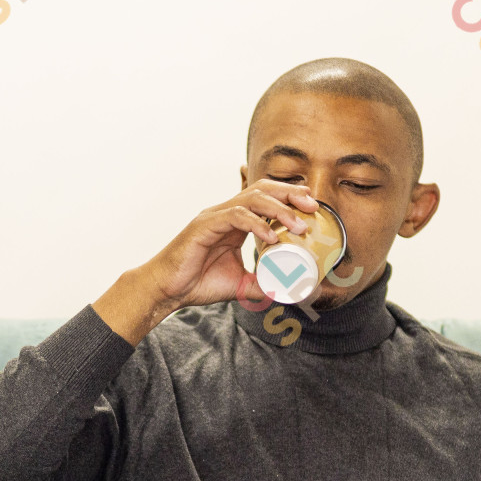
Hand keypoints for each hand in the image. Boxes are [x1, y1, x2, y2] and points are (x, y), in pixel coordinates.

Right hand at [93, 178, 319, 343]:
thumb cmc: (197, 283)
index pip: (265, 198)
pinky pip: (235, 216)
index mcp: (234, 222)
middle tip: (312, 207)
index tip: (311, 206)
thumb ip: (262, 284)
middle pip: (262, 189)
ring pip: (251, 199)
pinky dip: (256, 224)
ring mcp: (214, 217)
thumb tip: (287, 291)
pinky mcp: (204, 226)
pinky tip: (271, 236)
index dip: (289, 197)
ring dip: (279, 209)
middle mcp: (225, 213)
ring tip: (298, 225)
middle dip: (290, 195)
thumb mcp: (239, 285)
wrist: (168, 291)